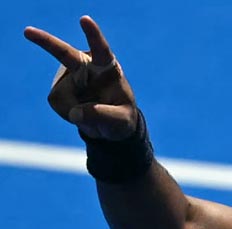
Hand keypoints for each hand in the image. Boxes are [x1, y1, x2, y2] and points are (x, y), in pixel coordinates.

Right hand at [24, 16, 137, 139]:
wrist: (109, 125)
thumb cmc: (121, 118)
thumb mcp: (121, 121)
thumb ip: (103, 116)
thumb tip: (75, 112)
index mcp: (108, 68)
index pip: (101, 50)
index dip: (93, 35)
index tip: (85, 20)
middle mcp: (86, 67)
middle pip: (64, 53)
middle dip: (46, 42)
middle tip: (28, 32)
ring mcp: (70, 77)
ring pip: (64, 95)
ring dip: (76, 110)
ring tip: (92, 112)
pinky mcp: (58, 89)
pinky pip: (59, 104)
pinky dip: (69, 114)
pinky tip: (80, 112)